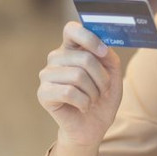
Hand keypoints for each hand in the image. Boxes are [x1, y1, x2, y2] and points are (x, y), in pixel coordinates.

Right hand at [37, 21, 122, 146]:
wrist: (93, 125)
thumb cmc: (102, 97)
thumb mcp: (113, 74)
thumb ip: (109, 57)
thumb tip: (102, 48)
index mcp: (72, 48)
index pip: (72, 29)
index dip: (89, 38)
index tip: (104, 53)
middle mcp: (56, 58)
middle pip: (84, 58)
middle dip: (101, 78)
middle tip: (102, 90)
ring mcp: (46, 75)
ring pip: (78, 76)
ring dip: (94, 92)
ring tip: (92, 99)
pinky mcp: (43, 93)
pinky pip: (69, 92)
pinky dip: (84, 102)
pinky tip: (83, 106)